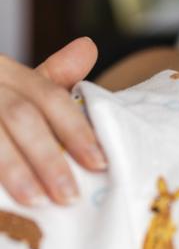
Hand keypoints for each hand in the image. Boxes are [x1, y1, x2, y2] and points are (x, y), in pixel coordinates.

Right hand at [0, 37, 106, 205]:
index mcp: (3, 70)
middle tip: (70, 193)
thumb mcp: (13, 87)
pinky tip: (2, 198)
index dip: (76, 129)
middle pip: (22, 116)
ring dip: (15, 169)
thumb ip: (50, 77)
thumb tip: (89, 48)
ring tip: (38, 200)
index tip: (99, 162)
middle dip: (50, 157)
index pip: (48, 95)